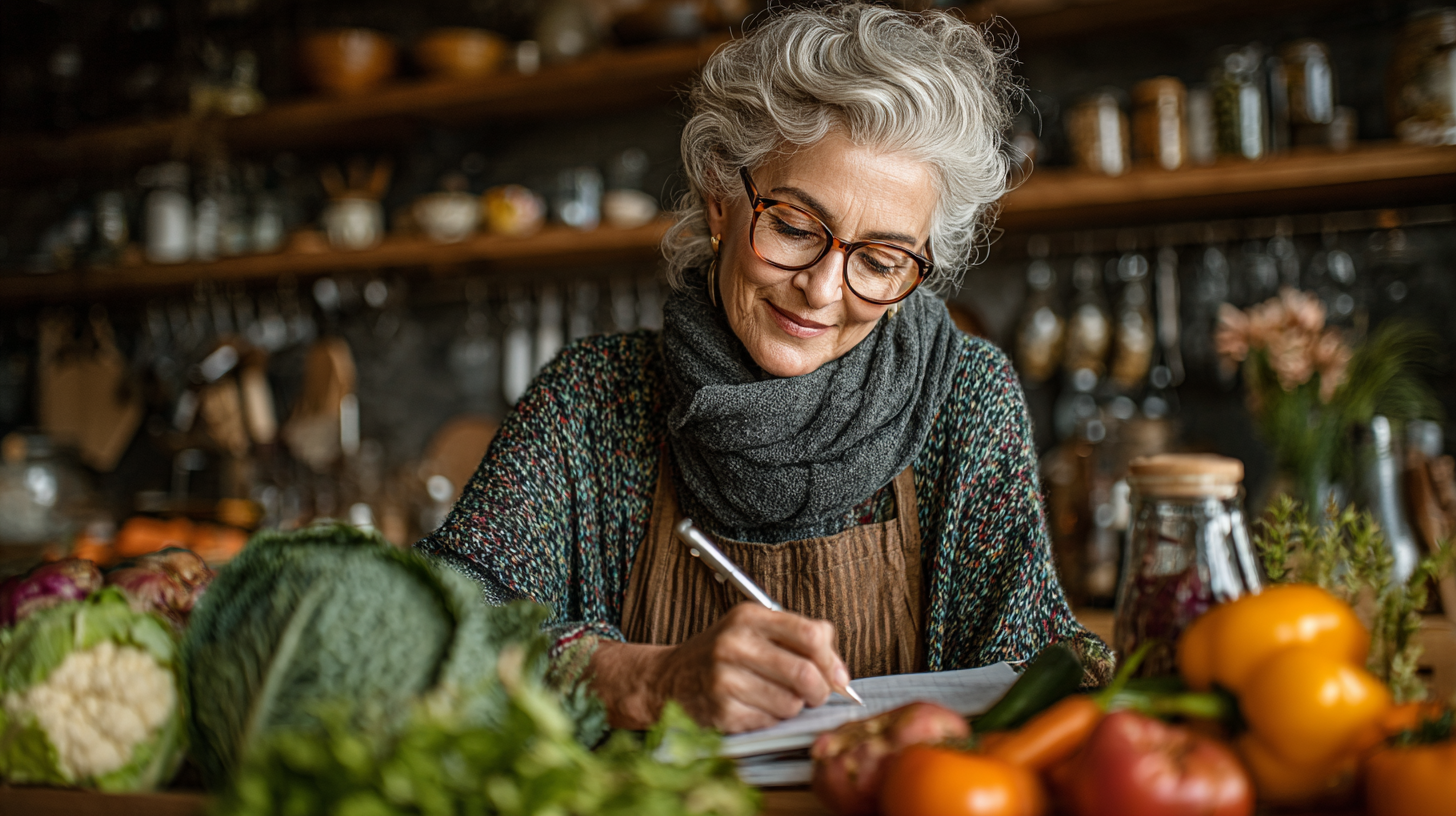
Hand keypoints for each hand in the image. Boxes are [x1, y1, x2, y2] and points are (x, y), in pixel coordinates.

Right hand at [589, 603, 849, 732]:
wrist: (671, 678)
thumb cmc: (724, 655)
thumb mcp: (755, 631)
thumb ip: (800, 641)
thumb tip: (840, 675)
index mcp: (748, 617)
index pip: (810, 634)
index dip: (832, 660)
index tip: (838, 677)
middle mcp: (733, 644)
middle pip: (804, 674)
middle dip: (819, 691)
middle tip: (814, 695)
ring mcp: (724, 680)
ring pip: (791, 703)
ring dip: (792, 707)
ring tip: (774, 698)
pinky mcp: (721, 712)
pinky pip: (770, 722)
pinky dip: (770, 720)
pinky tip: (754, 708)